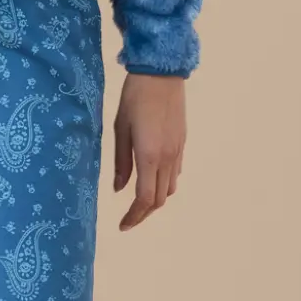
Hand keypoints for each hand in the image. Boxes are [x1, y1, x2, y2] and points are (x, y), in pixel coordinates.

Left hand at [112, 73, 185, 230]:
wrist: (162, 75)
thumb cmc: (134, 99)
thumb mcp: (120, 130)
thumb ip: (120, 162)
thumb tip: (118, 189)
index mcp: (149, 156)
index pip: (144, 199)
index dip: (134, 216)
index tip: (122, 225)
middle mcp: (167, 158)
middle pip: (159, 199)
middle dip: (143, 213)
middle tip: (128, 218)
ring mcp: (177, 151)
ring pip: (169, 188)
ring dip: (155, 199)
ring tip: (138, 201)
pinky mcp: (182, 143)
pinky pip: (175, 173)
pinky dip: (163, 183)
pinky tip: (151, 178)